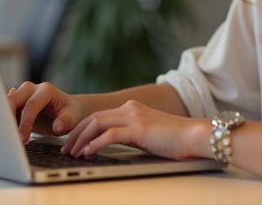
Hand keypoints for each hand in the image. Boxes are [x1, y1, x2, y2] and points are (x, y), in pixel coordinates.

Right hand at [7, 81, 82, 143]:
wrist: (66, 108)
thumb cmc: (70, 113)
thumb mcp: (73, 118)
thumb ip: (66, 121)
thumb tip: (57, 126)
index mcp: (46, 90)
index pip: (31, 106)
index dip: (25, 123)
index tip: (23, 139)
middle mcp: (31, 88)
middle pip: (13, 100)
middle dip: (8, 119)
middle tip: (9, 137)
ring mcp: (21, 93)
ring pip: (6, 103)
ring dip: (4, 119)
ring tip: (6, 136)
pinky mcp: (15, 101)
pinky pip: (4, 108)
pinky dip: (4, 120)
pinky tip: (6, 132)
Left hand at [62, 100, 208, 159]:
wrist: (195, 136)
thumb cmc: (175, 140)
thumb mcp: (147, 134)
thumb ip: (130, 134)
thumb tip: (110, 144)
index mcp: (131, 108)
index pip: (98, 116)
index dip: (81, 129)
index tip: (72, 142)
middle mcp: (130, 108)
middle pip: (93, 118)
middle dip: (76, 134)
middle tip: (65, 149)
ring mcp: (134, 117)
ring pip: (97, 124)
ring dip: (81, 139)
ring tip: (72, 152)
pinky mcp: (139, 129)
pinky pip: (110, 135)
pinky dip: (95, 144)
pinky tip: (88, 153)